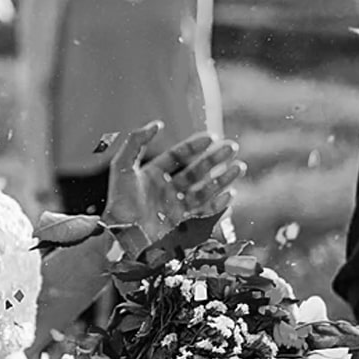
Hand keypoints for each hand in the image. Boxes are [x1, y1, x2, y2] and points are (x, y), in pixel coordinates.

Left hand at [104, 123, 244, 236]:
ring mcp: (174, 205)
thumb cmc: (119, 203)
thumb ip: (136, 141)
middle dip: (215, 159)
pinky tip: (230, 194)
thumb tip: (157, 124)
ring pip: (205, 189)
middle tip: (232, 148)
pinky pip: (204, 211)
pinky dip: (218, 203)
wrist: (121, 235)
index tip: (212, 138)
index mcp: (153, 173)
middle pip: (196, 170)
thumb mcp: (123, 166)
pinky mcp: (180, 221)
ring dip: (223, 179)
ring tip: (239, 168)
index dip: (195, 146)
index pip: (178, 156)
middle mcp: (166, 188)